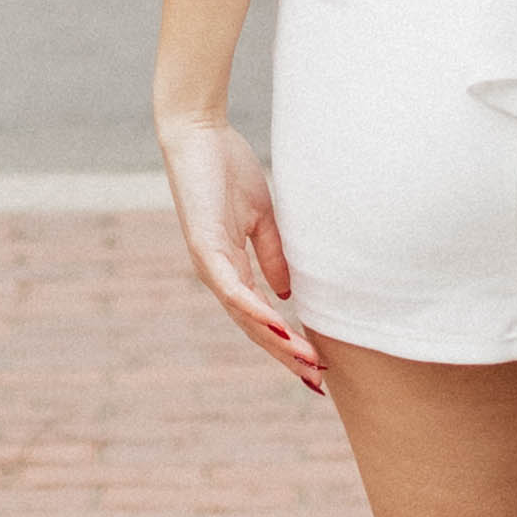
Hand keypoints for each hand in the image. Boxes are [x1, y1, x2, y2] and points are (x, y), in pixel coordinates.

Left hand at [160, 101, 323, 394]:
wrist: (198, 133)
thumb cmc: (226, 169)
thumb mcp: (261, 218)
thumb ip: (272, 256)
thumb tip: (285, 296)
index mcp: (230, 270)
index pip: (261, 319)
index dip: (287, 345)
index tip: (317, 368)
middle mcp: (218, 276)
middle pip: (254, 329)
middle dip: (286, 357)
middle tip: (318, 383)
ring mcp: (209, 265)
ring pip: (245, 318)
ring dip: (277, 342)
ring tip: (307, 363)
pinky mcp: (204, 248)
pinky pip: (232, 289)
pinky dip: (253, 309)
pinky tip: (279, 323)